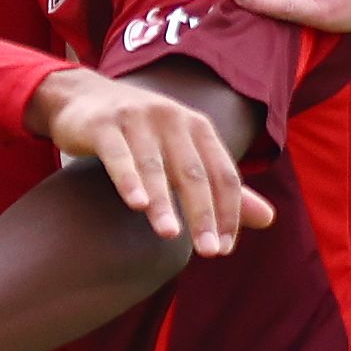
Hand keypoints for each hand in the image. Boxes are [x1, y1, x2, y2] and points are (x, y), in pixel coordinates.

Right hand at [23, 66, 272, 255]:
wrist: (81, 98)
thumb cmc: (139, 133)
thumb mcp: (182, 154)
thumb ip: (219, 187)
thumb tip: (269, 219)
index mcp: (197, 127)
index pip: (223, 174)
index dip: (228, 212)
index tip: (223, 249)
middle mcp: (172, 118)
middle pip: (194, 172)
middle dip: (203, 214)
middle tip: (208, 252)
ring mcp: (137, 119)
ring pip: (155, 167)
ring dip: (163, 202)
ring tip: (170, 234)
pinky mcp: (103, 125)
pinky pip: (119, 156)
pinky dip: (128, 180)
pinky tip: (135, 204)